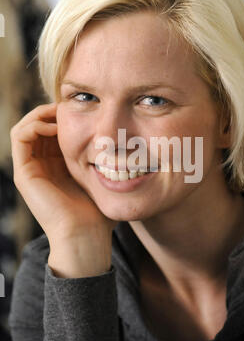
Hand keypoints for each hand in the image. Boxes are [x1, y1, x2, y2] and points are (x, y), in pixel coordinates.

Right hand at [10, 103, 115, 276]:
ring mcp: (31, 169)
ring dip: (41, 114)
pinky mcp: (24, 173)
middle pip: (38, 125)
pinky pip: (20, 137)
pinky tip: (55, 126)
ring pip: (26, 127)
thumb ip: (106, 162)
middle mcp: (41, 165)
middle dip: (52, 111)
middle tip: (70, 106)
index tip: (83, 108)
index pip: (53, 130)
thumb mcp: (103, 179)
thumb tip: (126, 143)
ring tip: (60, 114)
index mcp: (57, 166)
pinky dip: (34, 124)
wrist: (86, 234)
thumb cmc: (99, 212)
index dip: (63, 114)